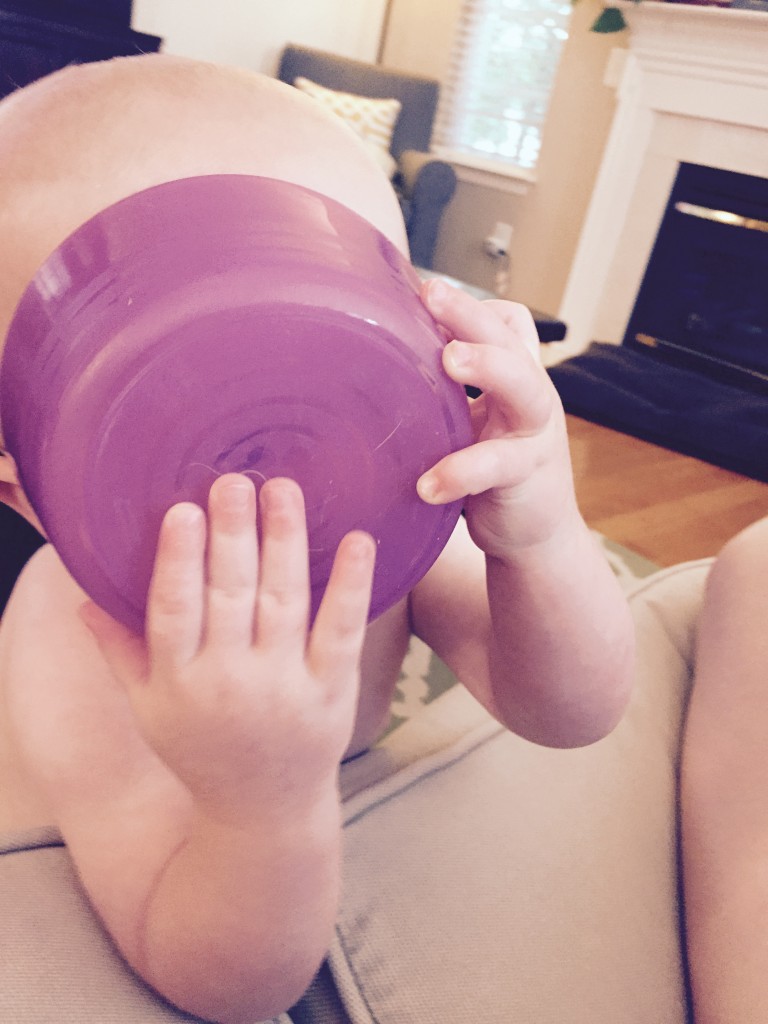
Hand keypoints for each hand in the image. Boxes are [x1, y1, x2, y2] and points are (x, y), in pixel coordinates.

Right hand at [80, 475, 375, 823]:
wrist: (263, 811)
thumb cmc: (200, 751)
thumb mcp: (149, 710)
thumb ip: (120, 653)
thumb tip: (84, 598)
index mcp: (178, 682)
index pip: (174, 610)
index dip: (178, 560)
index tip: (182, 510)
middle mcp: (230, 682)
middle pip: (231, 596)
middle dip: (233, 535)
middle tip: (235, 481)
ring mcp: (285, 687)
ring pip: (284, 602)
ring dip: (285, 542)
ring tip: (284, 490)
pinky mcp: (331, 692)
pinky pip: (342, 631)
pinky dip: (351, 586)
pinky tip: (359, 540)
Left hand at [417, 279, 577, 556]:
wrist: (535, 535)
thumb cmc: (492, 475)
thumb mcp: (471, 426)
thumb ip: (444, 398)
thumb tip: (371, 370)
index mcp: (513, 379)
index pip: (505, 323)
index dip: (470, 305)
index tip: (423, 290)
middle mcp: (531, 395)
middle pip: (510, 339)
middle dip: (470, 313)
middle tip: (431, 294)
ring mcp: (535, 434)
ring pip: (524, 388)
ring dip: (487, 367)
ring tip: (449, 360)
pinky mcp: (529, 476)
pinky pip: (496, 466)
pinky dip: (460, 472)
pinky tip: (427, 484)